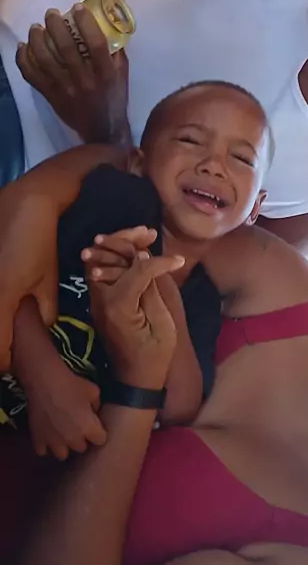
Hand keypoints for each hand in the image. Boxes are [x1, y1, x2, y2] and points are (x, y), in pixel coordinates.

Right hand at [0, 194, 57, 371]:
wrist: (24, 202)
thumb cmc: (39, 242)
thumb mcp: (46, 281)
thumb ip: (43, 313)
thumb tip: (39, 330)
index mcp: (0, 301)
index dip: (6, 362)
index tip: (15, 362)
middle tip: (9, 344)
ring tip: (8, 319)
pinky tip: (4, 298)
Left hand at [16, 5, 130, 143]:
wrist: (103, 130)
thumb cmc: (114, 99)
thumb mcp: (122, 75)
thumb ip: (115, 52)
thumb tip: (107, 26)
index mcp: (106, 74)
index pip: (96, 42)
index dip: (85, 22)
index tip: (77, 7)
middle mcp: (85, 80)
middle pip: (66, 47)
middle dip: (55, 25)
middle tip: (51, 13)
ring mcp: (65, 89)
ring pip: (44, 59)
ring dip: (37, 39)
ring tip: (36, 28)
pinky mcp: (51, 96)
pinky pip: (32, 75)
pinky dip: (24, 59)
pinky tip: (24, 47)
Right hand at [24, 360, 106, 460]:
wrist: (45, 380)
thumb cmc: (72, 384)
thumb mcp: (94, 391)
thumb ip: (97, 406)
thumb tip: (94, 413)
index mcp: (89, 429)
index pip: (101, 440)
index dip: (98, 432)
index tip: (95, 425)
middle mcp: (73, 440)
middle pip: (82, 448)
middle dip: (82, 439)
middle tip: (78, 426)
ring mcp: (54, 442)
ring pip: (63, 454)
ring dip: (64, 445)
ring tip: (63, 433)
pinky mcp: (38, 440)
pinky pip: (43, 451)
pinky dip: (46, 445)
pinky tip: (48, 434)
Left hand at [85, 243, 183, 389]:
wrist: (135, 379)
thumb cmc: (155, 355)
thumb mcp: (163, 324)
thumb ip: (153, 289)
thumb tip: (147, 259)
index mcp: (120, 305)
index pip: (138, 268)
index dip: (160, 261)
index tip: (179, 262)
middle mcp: (102, 299)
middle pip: (108, 255)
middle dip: (127, 239)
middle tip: (148, 232)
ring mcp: (97, 300)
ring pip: (100, 259)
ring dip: (118, 244)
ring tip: (140, 235)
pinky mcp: (99, 301)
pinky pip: (102, 270)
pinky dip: (114, 256)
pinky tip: (132, 251)